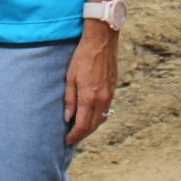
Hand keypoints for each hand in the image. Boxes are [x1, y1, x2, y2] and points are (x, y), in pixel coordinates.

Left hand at [64, 22, 118, 143]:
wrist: (102, 40)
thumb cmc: (82, 56)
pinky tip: (91, 114)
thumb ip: (69, 99)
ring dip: (91, 127)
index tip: (67, 140)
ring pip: (101, 118)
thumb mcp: (70, 77)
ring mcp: (110, 94)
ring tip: (80, 128)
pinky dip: (98, 116)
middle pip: (93, 125)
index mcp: (89, 97)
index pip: (83, 125)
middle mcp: (102, 99)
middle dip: (82, 134)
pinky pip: (107, 109)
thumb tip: (68, 118)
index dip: (74, 135)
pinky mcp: (113, 89)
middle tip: (72, 137)